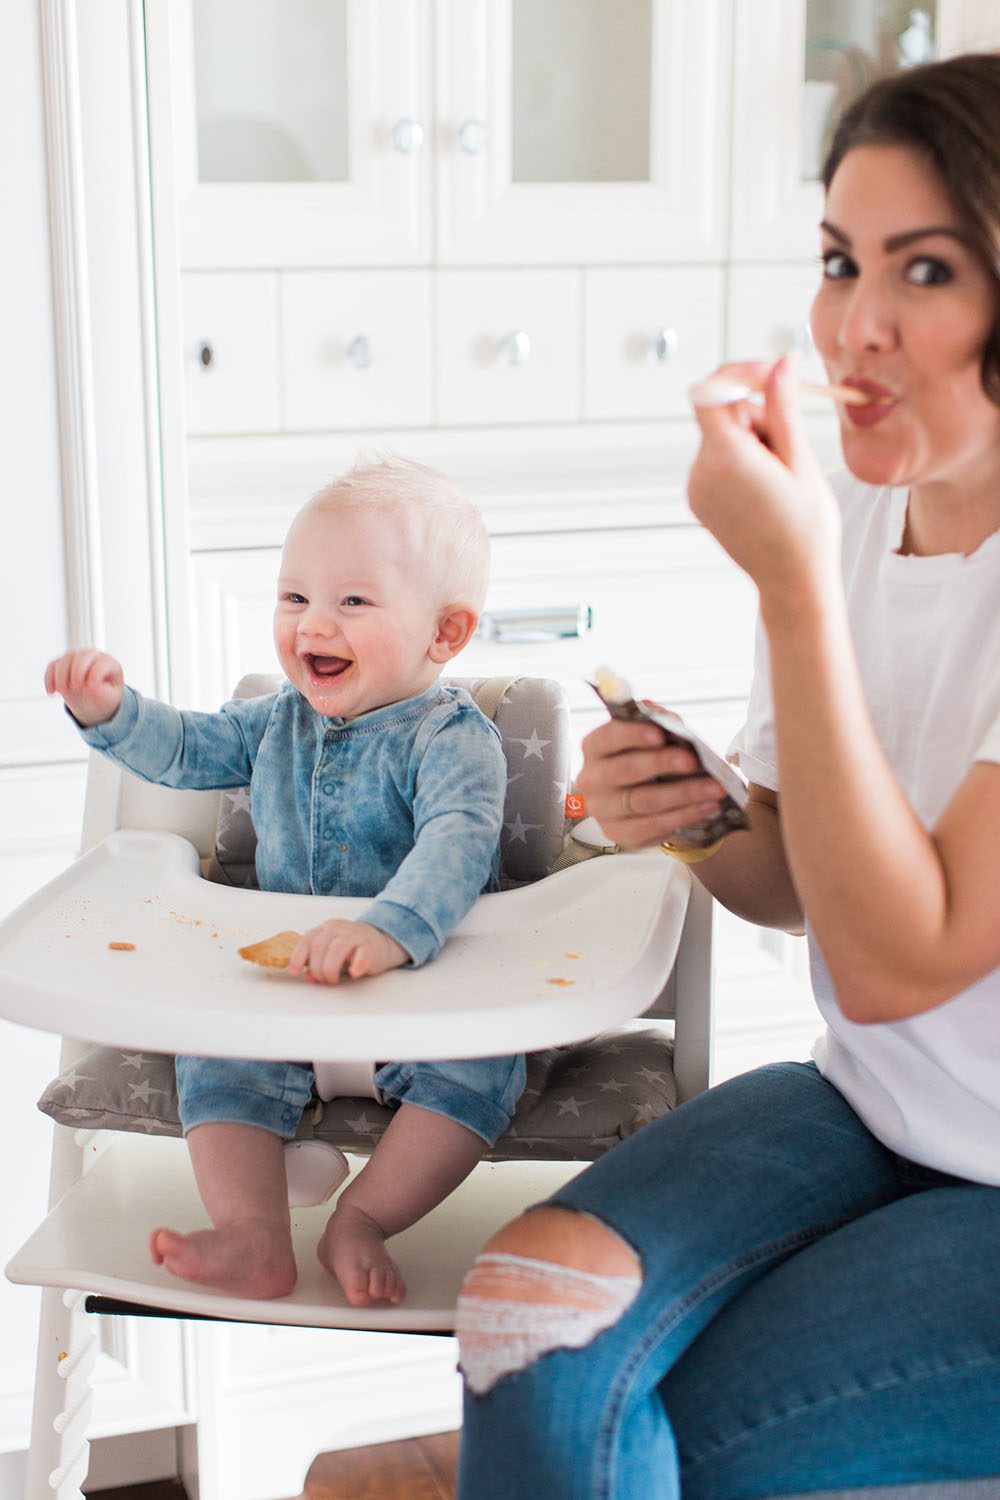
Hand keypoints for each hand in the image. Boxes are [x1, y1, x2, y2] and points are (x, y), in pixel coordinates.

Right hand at [44, 649, 124, 726]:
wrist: (94, 699)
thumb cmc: (105, 696)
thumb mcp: (110, 698)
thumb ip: (103, 693)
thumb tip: (91, 686)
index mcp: (109, 663)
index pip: (101, 664)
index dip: (94, 676)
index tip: (90, 689)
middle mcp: (93, 656)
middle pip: (82, 656)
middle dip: (76, 673)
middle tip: (76, 689)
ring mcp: (77, 657)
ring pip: (65, 659)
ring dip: (61, 676)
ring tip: (63, 692)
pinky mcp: (63, 663)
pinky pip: (53, 665)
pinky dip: (50, 678)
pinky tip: (52, 692)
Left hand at [288, 920, 407, 985]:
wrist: (382, 941)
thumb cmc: (352, 949)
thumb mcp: (331, 954)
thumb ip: (317, 963)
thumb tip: (307, 976)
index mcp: (326, 929)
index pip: (307, 939)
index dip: (298, 956)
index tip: (295, 971)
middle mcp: (338, 929)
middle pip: (320, 945)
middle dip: (317, 968)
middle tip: (322, 980)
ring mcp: (355, 936)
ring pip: (337, 948)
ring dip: (330, 969)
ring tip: (333, 979)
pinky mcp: (370, 947)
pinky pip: (362, 953)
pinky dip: (356, 965)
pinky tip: (353, 973)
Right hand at [575, 717, 724, 850]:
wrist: (645, 801)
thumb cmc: (647, 762)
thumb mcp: (650, 740)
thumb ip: (657, 725)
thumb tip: (665, 717)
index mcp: (595, 748)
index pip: (608, 738)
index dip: (633, 735)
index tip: (660, 734)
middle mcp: (592, 779)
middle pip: (626, 770)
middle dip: (661, 763)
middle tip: (693, 761)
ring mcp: (603, 810)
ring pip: (645, 801)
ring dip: (684, 793)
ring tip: (714, 787)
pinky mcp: (619, 833)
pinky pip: (654, 825)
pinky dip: (684, 816)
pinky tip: (706, 807)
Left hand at [686, 355, 840, 611]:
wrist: (793, 580)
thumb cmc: (806, 528)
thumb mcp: (801, 460)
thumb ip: (783, 407)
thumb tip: (780, 363)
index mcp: (727, 459)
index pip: (711, 392)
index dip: (739, 374)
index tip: (771, 375)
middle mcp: (701, 472)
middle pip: (721, 413)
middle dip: (757, 415)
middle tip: (789, 446)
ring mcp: (695, 488)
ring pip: (721, 436)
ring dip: (751, 440)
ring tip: (780, 476)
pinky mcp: (698, 498)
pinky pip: (716, 459)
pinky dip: (740, 460)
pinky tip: (765, 489)